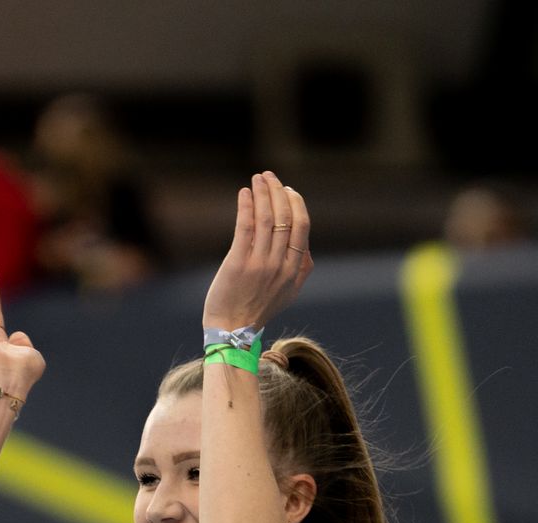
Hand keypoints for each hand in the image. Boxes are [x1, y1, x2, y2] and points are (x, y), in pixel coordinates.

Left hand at [202, 171, 313, 331]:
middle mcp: (280, 265)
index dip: (295, 203)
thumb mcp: (289, 292)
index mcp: (295, 269)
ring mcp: (259, 264)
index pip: (302, 226)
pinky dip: (246, 206)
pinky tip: (244, 193)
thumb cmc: (257, 309)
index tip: (286, 189)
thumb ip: (301, 267)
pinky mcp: (238, 264)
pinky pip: (245, 228)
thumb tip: (305, 243)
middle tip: (268, 176)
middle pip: (285, 217)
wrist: (232, 331)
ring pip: (267, 219)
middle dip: (278, 191)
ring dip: (263, 193)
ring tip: (257, 178)